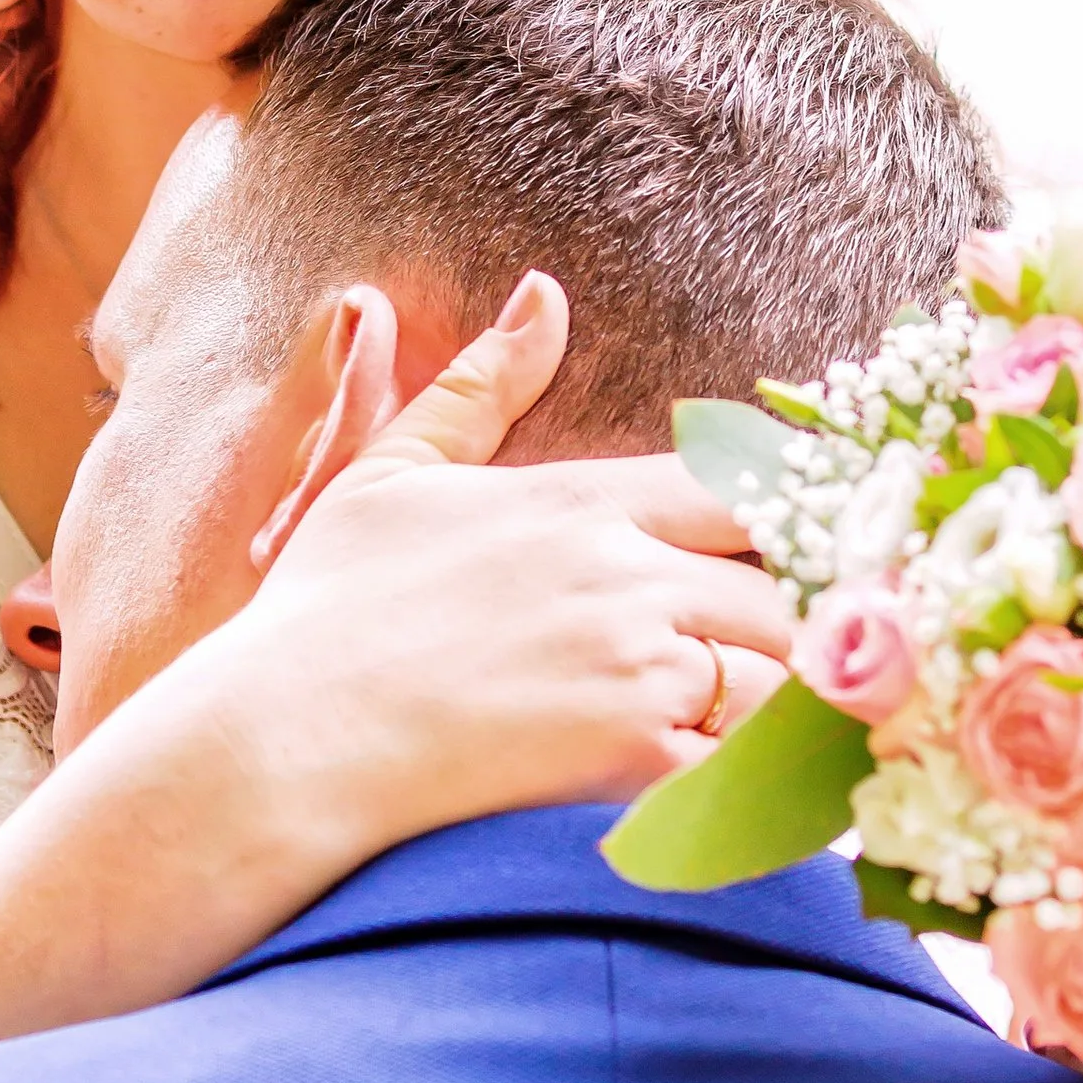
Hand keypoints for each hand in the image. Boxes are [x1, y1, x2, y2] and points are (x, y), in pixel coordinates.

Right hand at [212, 273, 793, 853]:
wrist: (282, 743)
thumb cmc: (322, 614)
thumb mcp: (389, 475)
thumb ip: (477, 387)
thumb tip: (543, 294)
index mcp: (578, 501)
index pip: (738, 490)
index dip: (787, 520)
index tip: (800, 549)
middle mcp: (624, 574)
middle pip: (782, 587)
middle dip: (793, 624)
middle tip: (795, 659)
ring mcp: (635, 668)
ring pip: (779, 675)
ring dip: (778, 701)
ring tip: (756, 726)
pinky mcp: (634, 762)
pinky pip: (748, 764)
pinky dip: (754, 778)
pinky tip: (731, 788)